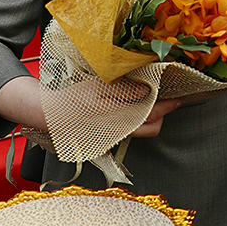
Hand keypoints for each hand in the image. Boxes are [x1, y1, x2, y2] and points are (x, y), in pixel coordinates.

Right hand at [56, 80, 179, 137]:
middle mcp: (118, 133)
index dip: (167, 106)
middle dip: (163, 115)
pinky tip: (131, 106)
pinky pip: (129, 130)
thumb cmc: (70, 99)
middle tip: (167, 99)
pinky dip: (136, 119)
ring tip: (150, 99)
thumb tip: (147, 91)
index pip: (152, 115)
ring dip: (150, 117)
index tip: (178, 98)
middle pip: (151, 129)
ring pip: (141, 131)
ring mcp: (113, 137)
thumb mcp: (96, 87)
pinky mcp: (107, 138)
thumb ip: (123, 90)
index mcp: (117, 120)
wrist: (48, 115)